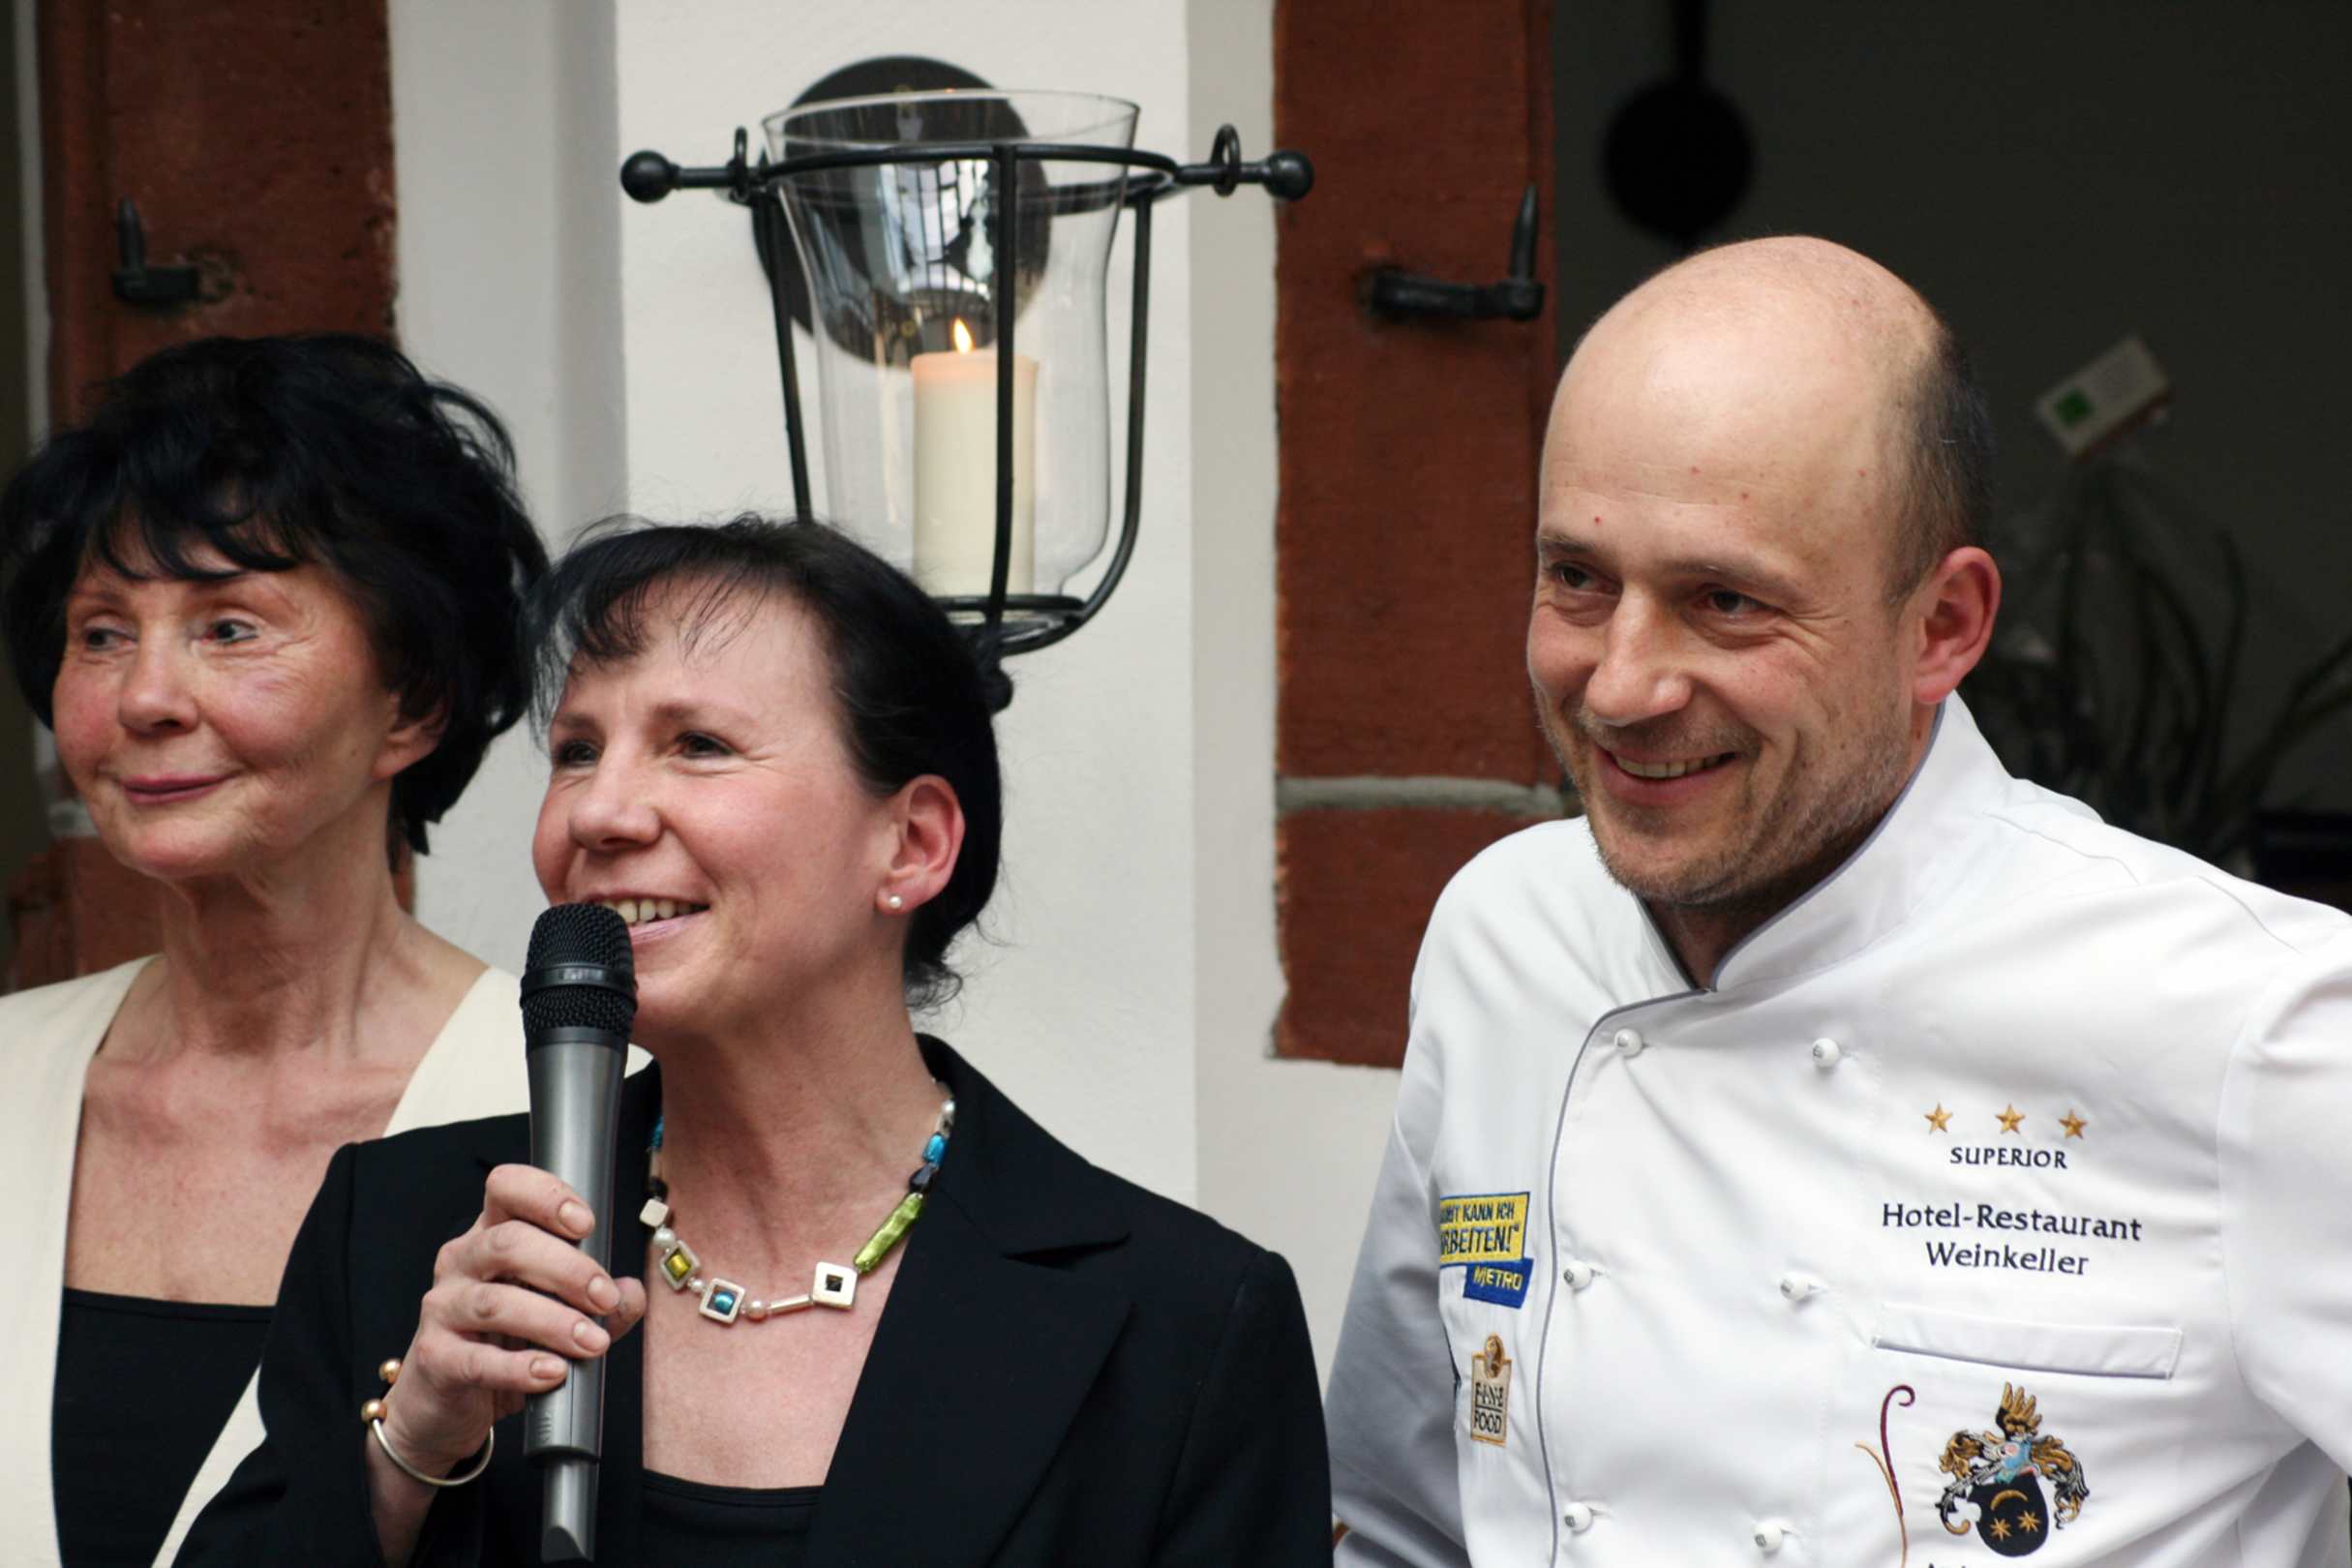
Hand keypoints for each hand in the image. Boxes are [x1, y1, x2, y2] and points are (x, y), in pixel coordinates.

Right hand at [376, 1164, 648, 1477]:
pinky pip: (477, 1359)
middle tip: (606, 1299)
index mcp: (492, 1234)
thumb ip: (601, 1303)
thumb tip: (632, 1292)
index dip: (546, 1196)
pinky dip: (520, 1368)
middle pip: (508, 1243)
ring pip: (496, 1302)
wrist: (451, 1400)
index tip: (587, 1224)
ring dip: (554, 1321)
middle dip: (568, 1269)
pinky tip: (552, 1372)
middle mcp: (461, 1261)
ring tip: (593, 1343)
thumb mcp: (561, 1316)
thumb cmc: (508, 1342)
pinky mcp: (435, 1357)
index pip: (507, 1188)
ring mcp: (443, 1307)